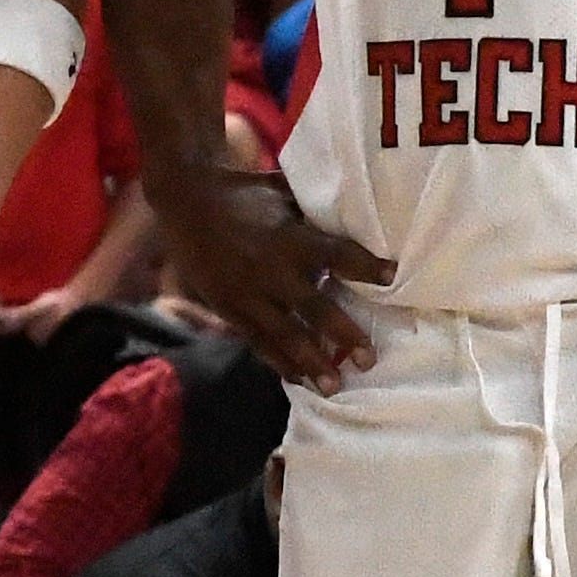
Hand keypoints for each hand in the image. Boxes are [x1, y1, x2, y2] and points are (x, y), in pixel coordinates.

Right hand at [165, 170, 379, 380]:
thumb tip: (358, 213)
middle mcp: (270, 269)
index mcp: (289, 236)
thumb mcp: (281, 192)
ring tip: (334, 386)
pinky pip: (257, 340)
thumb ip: (314, 211)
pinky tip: (299, 379)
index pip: (336, 254)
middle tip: (368, 360)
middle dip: (343, 334)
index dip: (365, 266)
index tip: (392, 276)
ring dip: (311, 361)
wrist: (184, 200)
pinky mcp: (228, 308)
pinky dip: (278, 361)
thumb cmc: (243, 191)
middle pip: (314, 307)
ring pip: (284, 334)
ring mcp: (247, 293)